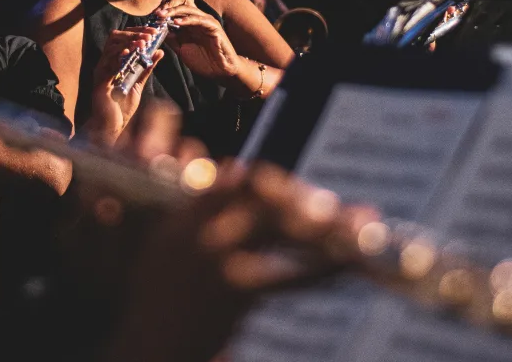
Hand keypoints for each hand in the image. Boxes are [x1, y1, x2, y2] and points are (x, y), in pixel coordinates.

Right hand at [86, 27, 164, 145]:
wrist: (111, 127)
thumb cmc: (122, 107)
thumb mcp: (138, 83)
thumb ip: (146, 67)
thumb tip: (159, 51)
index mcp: (113, 62)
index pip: (122, 38)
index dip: (137, 31)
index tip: (153, 31)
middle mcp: (105, 63)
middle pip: (115, 37)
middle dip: (134, 33)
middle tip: (150, 35)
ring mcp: (101, 71)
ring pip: (111, 47)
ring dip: (129, 42)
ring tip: (144, 43)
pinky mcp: (100, 82)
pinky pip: (108, 65)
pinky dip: (119, 56)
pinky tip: (130, 53)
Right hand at [104, 162, 379, 361]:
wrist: (150, 348)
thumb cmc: (162, 298)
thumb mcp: (168, 242)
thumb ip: (199, 206)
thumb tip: (235, 167)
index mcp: (186, 213)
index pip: (240, 182)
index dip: (276, 183)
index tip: (303, 192)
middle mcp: (201, 227)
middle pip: (266, 199)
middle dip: (306, 200)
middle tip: (338, 206)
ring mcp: (218, 257)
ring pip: (282, 227)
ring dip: (326, 222)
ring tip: (360, 222)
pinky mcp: (234, 291)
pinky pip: (289, 277)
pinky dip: (324, 268)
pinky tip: (350, 264)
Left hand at [156, 2, 240, 80]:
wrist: (220, 71)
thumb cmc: (203, 61)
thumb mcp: (181, 49)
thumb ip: (171, 39)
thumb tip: (157, 31)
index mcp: (190, 23)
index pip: (177, 9)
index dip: (165, 9)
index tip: (152, 15)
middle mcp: (198, 19)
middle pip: (181, 6)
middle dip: (167, 8)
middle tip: (156, 13)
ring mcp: (206, 22)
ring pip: (189, 10)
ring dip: (174, 12)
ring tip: (163, 14)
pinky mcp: (214, 27)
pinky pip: (199, 20)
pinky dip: (188, 20)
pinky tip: (177, 22)